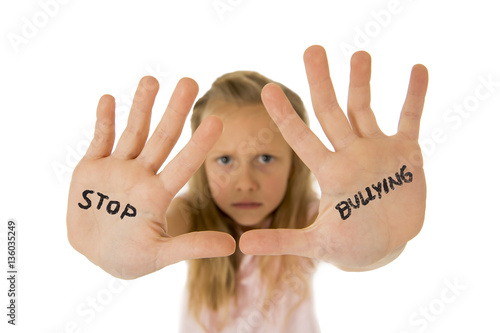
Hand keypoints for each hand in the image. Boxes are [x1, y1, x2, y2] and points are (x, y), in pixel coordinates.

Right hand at [67, 76, 234, 278]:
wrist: (94, 256)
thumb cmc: (128, 259)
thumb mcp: (158, 255)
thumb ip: (191, 246)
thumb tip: (232, 246)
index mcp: (158, 194)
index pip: (183, 164)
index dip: (198, 144)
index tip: (218, 120)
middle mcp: (142, 176)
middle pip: (162, 138)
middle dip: (174, 111)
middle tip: (190, 81)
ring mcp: (117, 169)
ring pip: (132, 132)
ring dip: (141, 106)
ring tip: (152, 79)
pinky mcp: (91, 169)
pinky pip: (100, 140)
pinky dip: (103, 120)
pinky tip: (108, 98)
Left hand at [239, 46, 427, 269]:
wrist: (385, 247)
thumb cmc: (348, 245)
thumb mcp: (316, 244)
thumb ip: (282, 241)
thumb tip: (241, 245)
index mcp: (329, 172)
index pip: (302, 138)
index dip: (285, 116)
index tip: (267, 89)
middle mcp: (349, 154)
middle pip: (330, 112)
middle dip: (321, 82)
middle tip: (311, 50)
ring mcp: (376, 151)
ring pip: (365, 109)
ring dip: (362, 82)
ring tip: (359, 54)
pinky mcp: (405, 154)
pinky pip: (409, 119)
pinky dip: (414, 96)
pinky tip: (417, 69)